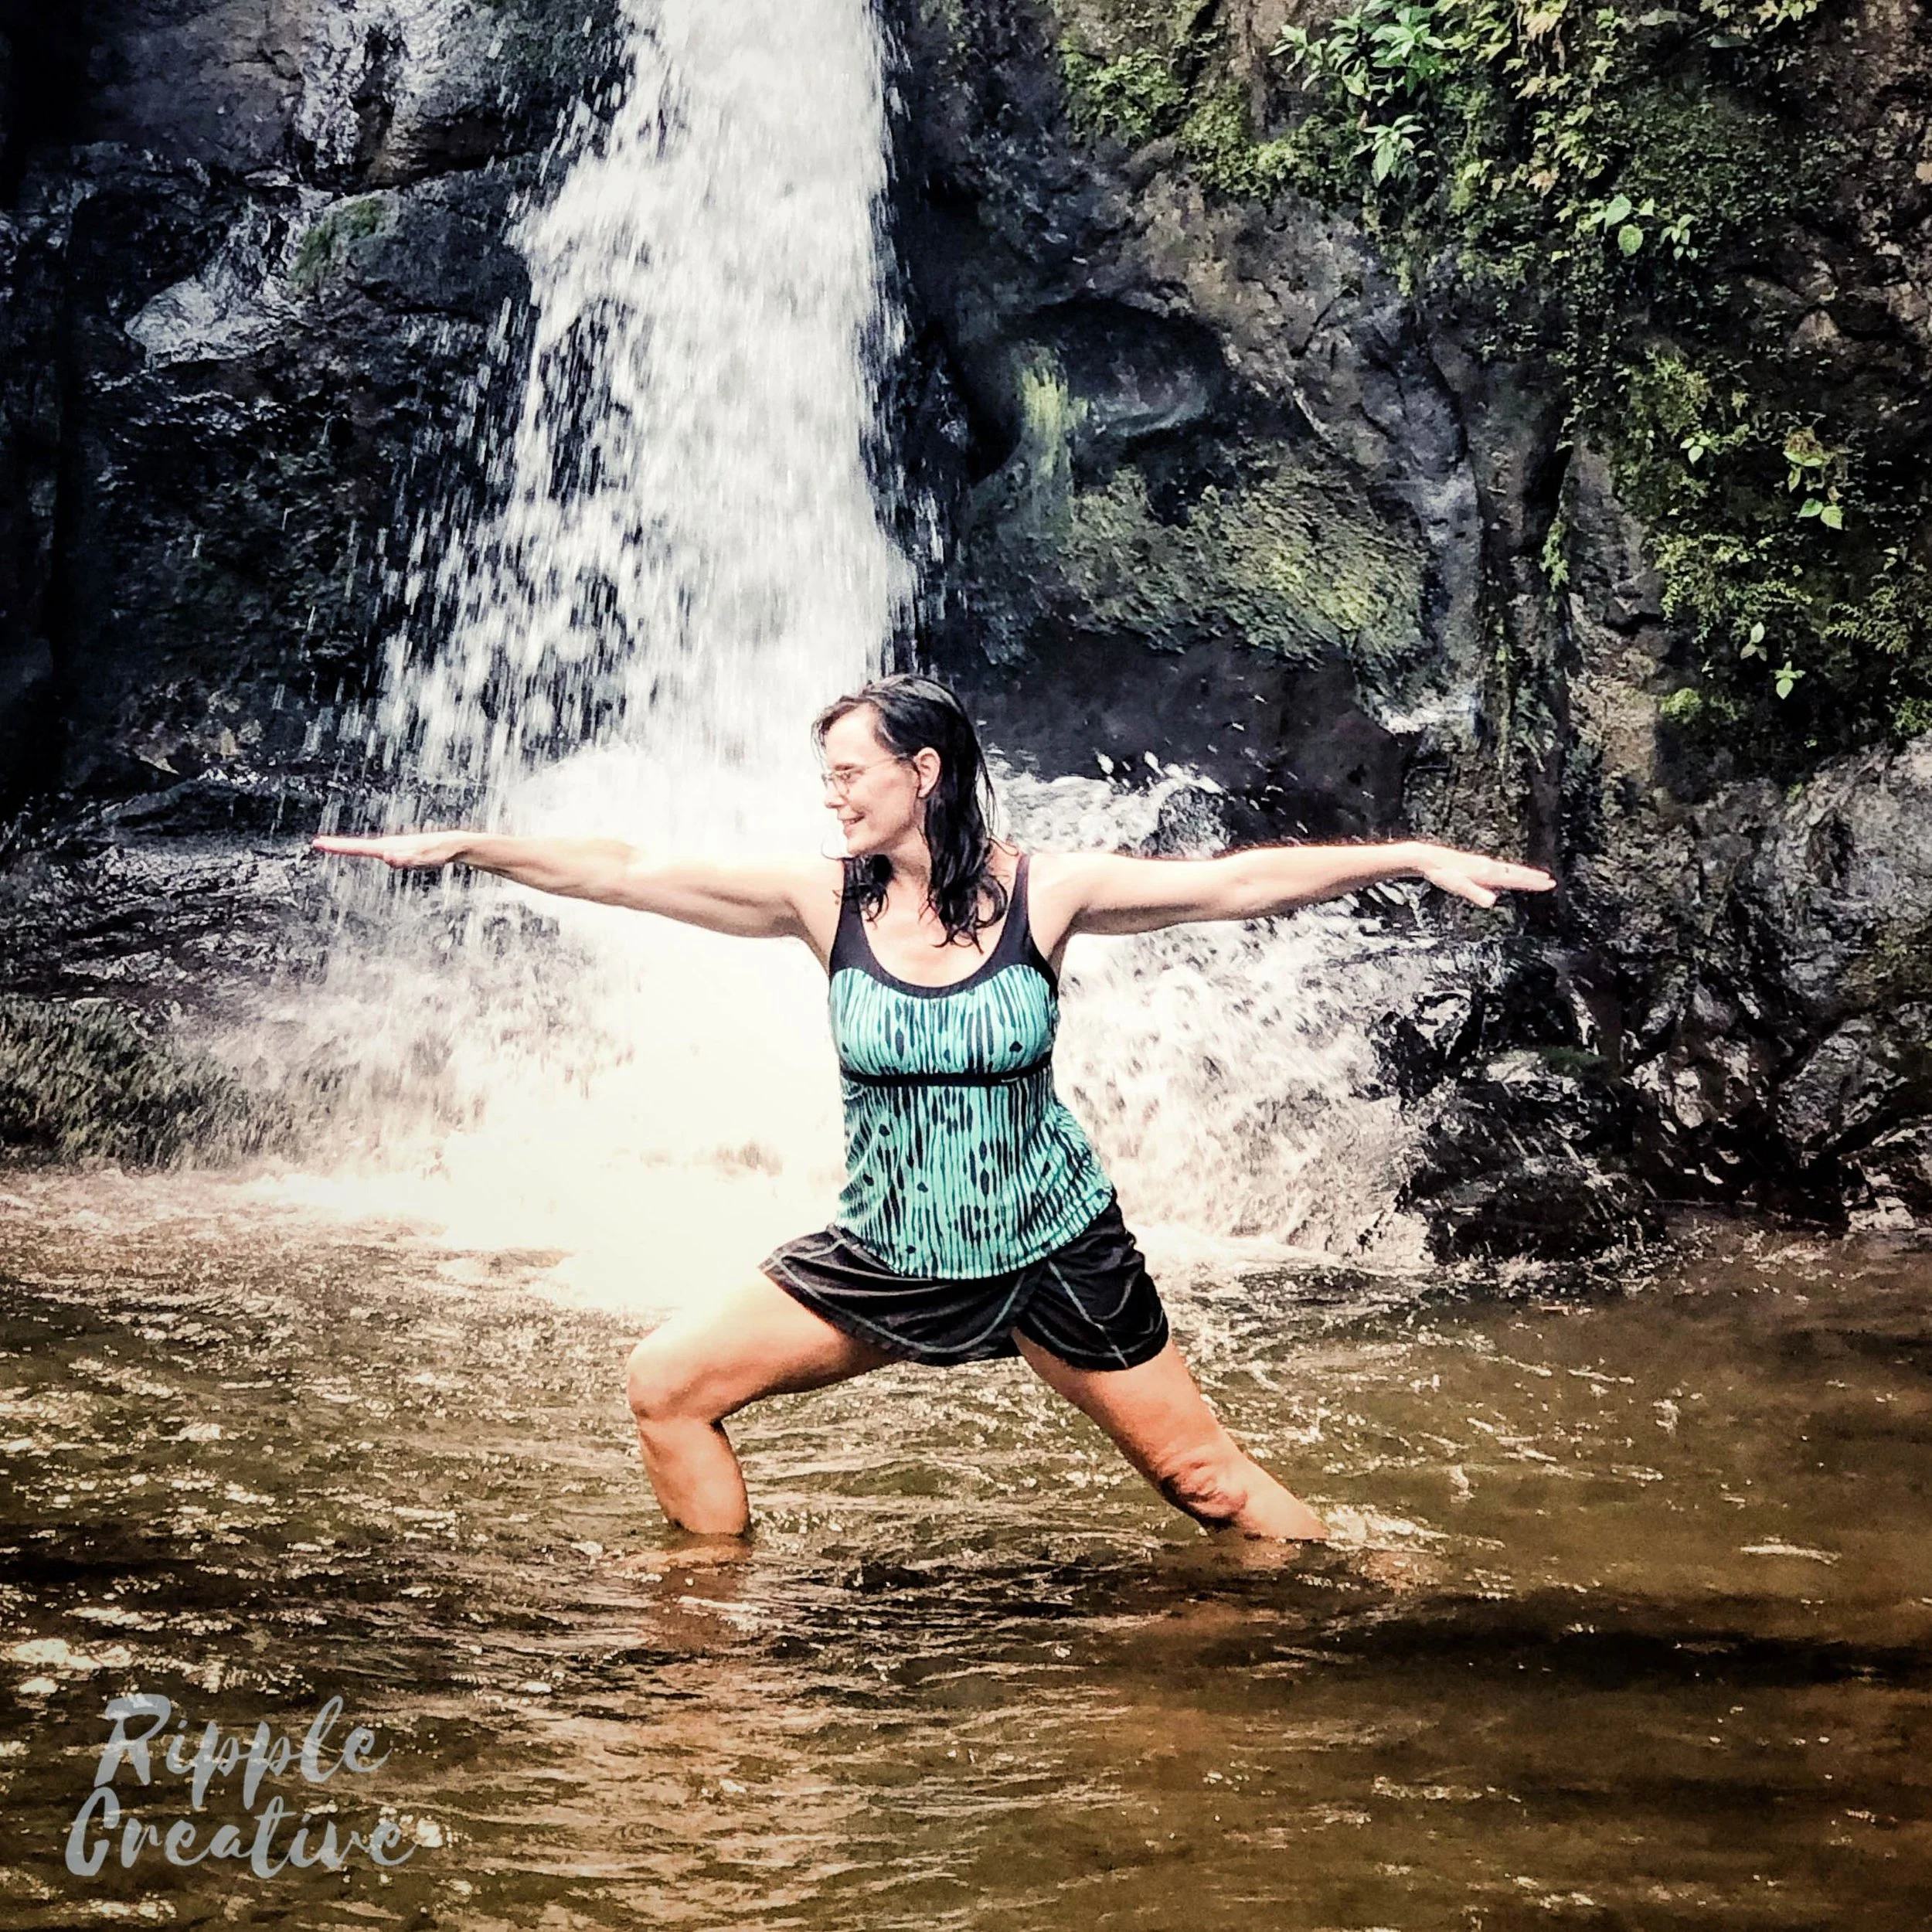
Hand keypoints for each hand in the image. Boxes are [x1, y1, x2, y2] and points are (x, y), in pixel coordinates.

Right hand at [310, 831, 473, 869]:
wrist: (453, 845)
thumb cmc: (439, 851)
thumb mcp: (423, 858)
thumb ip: (407, 859)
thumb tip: (388, 858)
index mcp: (390, 846)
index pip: (359, 847)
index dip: (339, 846)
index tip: (319, 843)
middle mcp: (389, 845)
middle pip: (358, 846)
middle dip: (338, 845)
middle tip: (317, 843)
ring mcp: (394, 848)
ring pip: (369, 850)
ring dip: (350, 847)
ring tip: (333, 846)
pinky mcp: (401, 852)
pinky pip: (381, 854)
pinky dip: (370, 852)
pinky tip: (376, 854)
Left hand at [1412, 843, 1555, 908]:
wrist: (1428, 857)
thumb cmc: (1442, 873)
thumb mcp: (1457, 885)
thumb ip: (1475, 893)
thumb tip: (1492, 902)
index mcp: (1487, 873)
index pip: (1515, 878)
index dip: (1532, 882)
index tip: (1549, 884)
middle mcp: (1488, 867)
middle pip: (1516, 872)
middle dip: (1534, 877)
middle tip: (1551, 881)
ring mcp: (1483, 865)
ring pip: (1509, 870)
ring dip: (1525, 873)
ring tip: (1538, 877)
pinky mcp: (1477, 865)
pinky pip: (1500, 869)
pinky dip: (1511, 872)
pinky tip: (1508, 876)